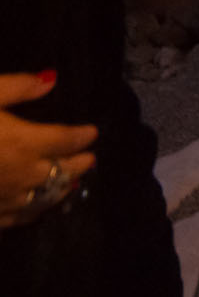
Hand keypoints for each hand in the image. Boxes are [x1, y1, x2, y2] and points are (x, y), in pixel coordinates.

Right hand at [0, 73, 96, 227]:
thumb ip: (17, 87)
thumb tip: (50, 78)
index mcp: (23, 142)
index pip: (65, 139)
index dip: (81, 136)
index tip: (92, 133)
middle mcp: (19, 175)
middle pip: (60, 171)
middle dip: (77, 164)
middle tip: (90, 160)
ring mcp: (1, 200)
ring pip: (42, 199)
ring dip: (61, 190)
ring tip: (73, 184)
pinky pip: (15, 219)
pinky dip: (32, 212)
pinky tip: (35, 210)